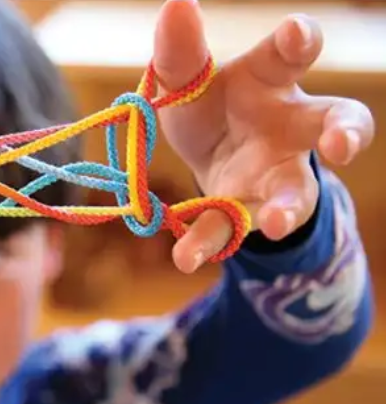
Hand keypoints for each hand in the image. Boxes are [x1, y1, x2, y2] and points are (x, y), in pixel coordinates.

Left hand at [150, 0, 374, 272]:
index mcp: (272, 78)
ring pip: (296, 191)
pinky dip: (208, 243)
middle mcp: (290, 126)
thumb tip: (176, 2)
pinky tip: (185, 258)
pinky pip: (232, 228)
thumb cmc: (210, 104)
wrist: (210, 154)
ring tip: (272, 222)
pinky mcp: (247, 210)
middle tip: (342, 145)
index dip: (299, 42)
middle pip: (335, 122)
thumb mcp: (185, 79)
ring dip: (286, 207)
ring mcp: (276, 173)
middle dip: (346, 132)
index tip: (295, 35)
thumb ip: (180, 50)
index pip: (294, 54)